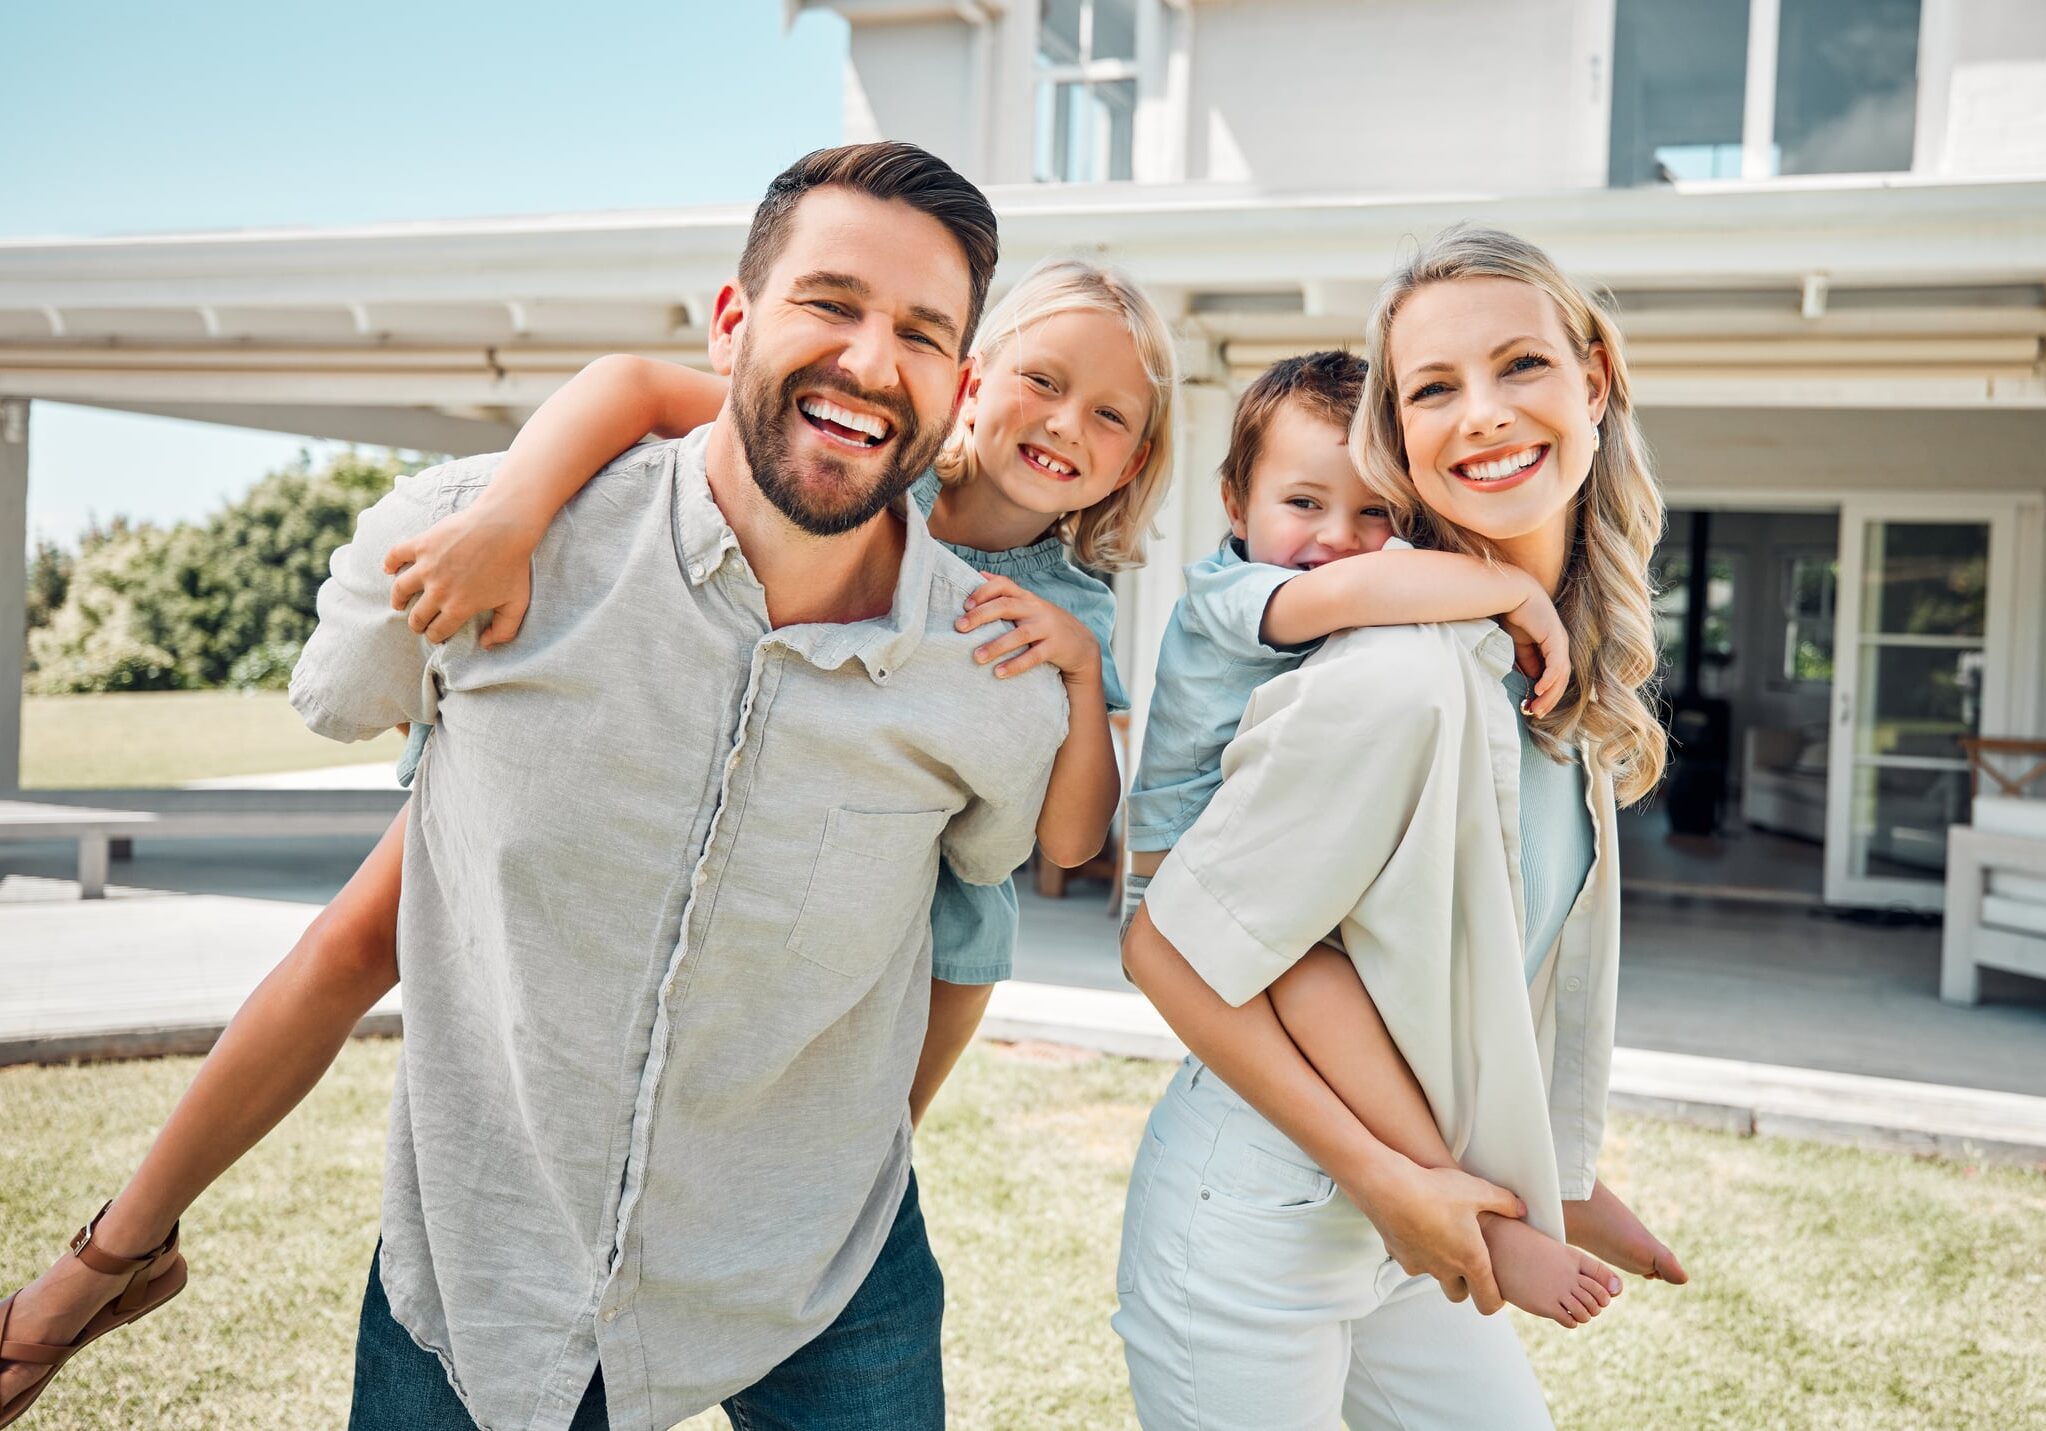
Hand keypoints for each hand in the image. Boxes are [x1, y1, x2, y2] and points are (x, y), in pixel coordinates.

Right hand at [383, 499, 541, 646]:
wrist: (505, 527)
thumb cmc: (513, 565)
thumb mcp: (517, 604)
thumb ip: (504, 630)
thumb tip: (486, 645)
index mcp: (459, 607)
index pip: (437, 631)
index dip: (436, 636)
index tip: (436, 634)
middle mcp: (438, 590)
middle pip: (418, 616)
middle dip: (417, 624)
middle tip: (418, 623)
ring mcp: (428, 567)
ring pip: (401, 590)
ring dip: (397, 600)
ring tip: (399, 603)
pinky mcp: (423, 544)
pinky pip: (396, 555)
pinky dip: (389, 563)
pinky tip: (389, 569)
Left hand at [955, 575, 1100, 686]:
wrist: (1081, 643)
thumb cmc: (1044, 623)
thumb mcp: (1028, 604)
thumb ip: (1005, 591)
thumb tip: (979, 574)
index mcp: (1025, 597)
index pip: (1003, 584)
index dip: (983, 591)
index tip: (964, 605)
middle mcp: (1035, 608)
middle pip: (1005, 606)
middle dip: (980, 615)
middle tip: (959, 627)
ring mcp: (1046, 627)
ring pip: (1019, 634)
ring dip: (996, 646)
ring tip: (977, 657)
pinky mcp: (1055, 647)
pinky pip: (1033, 657)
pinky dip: (1015, 665)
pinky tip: (998, 673)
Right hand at [1344, 1157, 1525, 1314]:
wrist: (1388, 1188)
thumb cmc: (1437, 1191)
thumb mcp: (1478, 1190)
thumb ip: (1505, 1202)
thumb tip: (1521, 1209)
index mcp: (1471, 1261)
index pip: (1488, 1302)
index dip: (1495, 1301)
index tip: (1496, 1289)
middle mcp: (1445, 1270)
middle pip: (1458, 1295)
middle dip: (1465, 1284)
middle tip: (1467, 1259)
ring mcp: (1420, 1265)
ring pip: (1434, 1276)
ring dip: (1440, 1265)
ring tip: (1441, 1236)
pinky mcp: (1398, 1255)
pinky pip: (1413, 1260)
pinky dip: (1418, 1251)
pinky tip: (1417, 1226)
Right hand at [1496, 578, 1570, 717]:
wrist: (1512, 593)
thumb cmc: (1515, 614)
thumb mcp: (1519, 645)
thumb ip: (1527, 661)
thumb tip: (1533, 680)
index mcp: (1553, 647)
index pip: (1555, 676)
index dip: (1546, 694)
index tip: (1532, 708)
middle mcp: (1560, 646)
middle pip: (1561, 680)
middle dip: (1549, 700)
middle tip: (1536, 714)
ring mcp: (1560, 642)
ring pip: (1561, 676)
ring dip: (1550, 694)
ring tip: (1537, 708)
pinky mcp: (1556, 639)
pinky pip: (1556, 665)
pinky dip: (1549, 679)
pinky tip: (1540, 690)